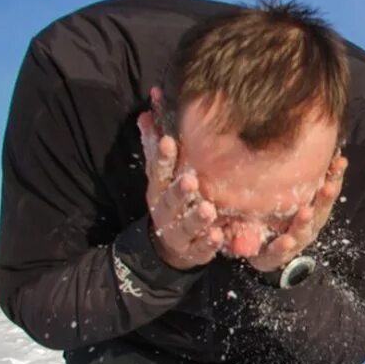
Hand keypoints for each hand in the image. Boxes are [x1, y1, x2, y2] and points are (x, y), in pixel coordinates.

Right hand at [139, 110, 222, 269]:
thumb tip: (146, 113)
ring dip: (196, 218)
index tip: (168, 141)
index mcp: (158, 188)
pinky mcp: (193, 250)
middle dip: (179, 191)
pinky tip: (218, 235)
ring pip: (185, 225)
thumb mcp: (161, 175)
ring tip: (209, 209)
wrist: (169, 245)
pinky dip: (208, 243)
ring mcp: (177, 232)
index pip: (157, 171)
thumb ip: (155, 147)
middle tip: (191, 180)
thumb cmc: (171, 199)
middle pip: (169, 200)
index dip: (161, 158)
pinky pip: (201, 248)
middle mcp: (165, 210)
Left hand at [247, 155, 348, 272]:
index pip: (328, 189)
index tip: (340, 161)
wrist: (260, 249)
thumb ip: (294, 174)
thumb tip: (310, 145)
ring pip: (303, 232)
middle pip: (321, 210)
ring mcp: (295, 242)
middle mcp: (309, 225)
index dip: (335, 176)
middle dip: (325, 198)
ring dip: (305, 222)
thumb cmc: (275, 215)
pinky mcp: (276, 256)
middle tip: (329, 186)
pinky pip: (279, 252)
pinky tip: (286, 240)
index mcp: (314, 208)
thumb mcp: (285, 192)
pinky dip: (283, 246)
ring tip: (305, 213)